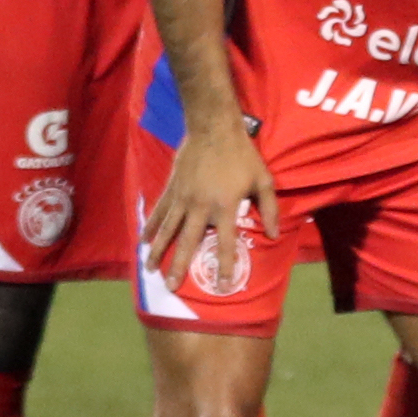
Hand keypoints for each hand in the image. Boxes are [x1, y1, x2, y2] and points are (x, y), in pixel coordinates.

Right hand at [141, 122, 278, 293]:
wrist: (213, 129)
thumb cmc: (242, 155)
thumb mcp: (263, 180)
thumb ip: (270, 209)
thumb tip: (275, 235)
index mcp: (225, 207)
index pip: (226, 242)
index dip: (226, 265)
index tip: (224, 285)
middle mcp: (201, 207)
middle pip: (188, 242)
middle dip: (179, 266)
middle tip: (171, 287)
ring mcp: (182, 198)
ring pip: (168, 230)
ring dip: (158, 251)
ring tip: (150, 270)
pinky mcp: (171, 189)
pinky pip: (159, 212)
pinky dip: (150, 227)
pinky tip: (143, 241)